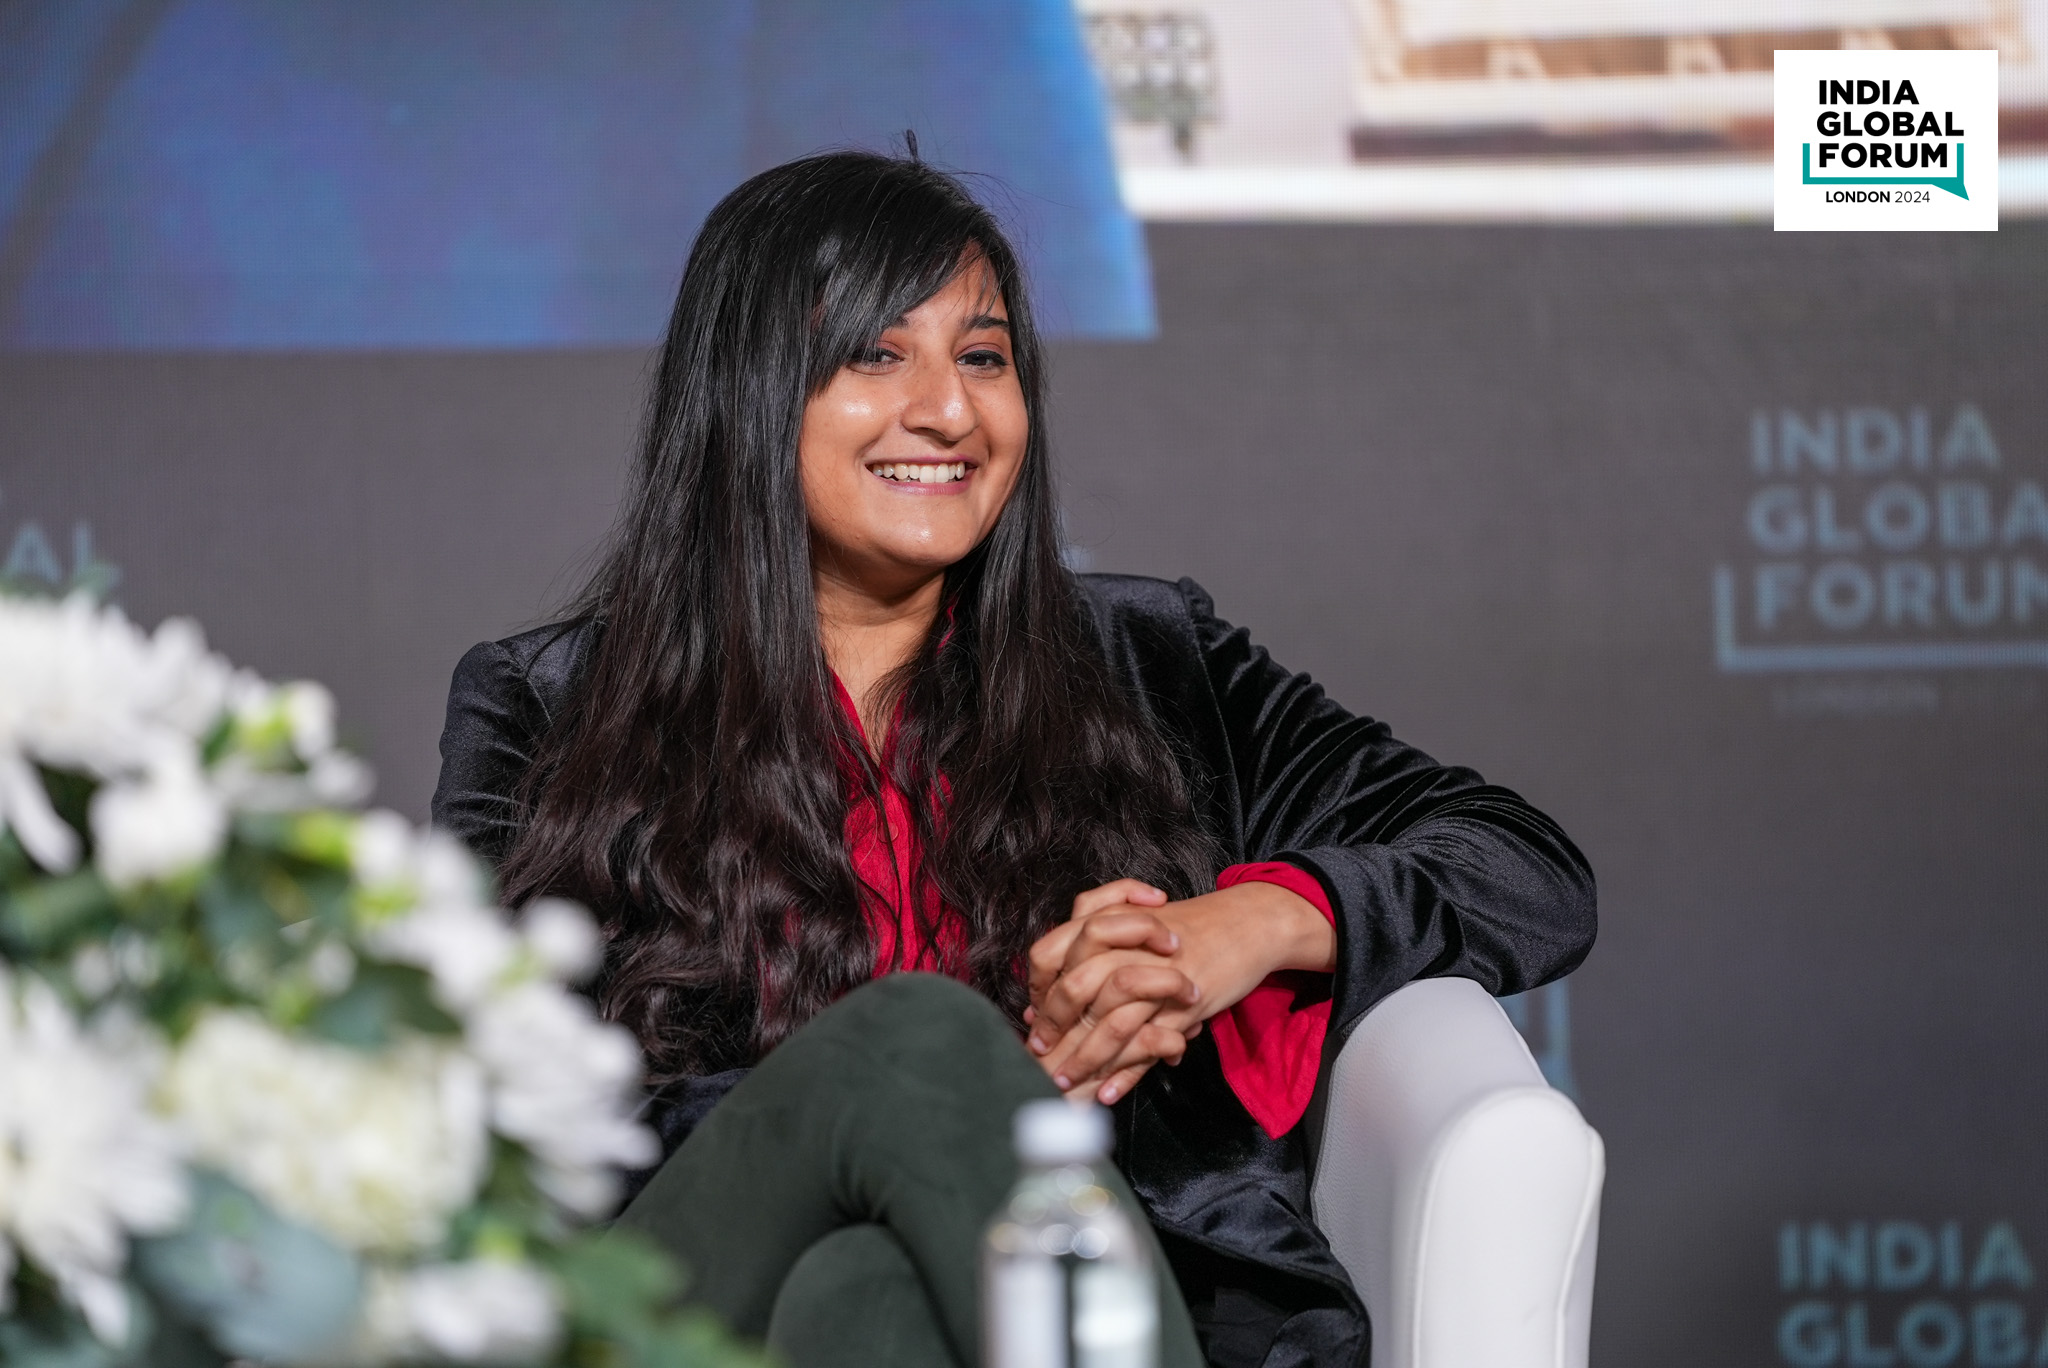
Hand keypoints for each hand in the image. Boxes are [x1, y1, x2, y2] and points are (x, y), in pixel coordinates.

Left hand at [1025, 877, 1334, 1103]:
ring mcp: (1157, 977)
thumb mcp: (1135, 923)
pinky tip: (1107, 1092)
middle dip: (1054, 1027)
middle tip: (1041, 1055)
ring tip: (1066, 1084)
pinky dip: (1126, 1072)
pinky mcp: (1184, 1004)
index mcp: (1109, 922)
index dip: (1036, 988)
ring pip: (1110, 1020)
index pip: (1051, 952)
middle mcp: (1127, 947)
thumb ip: (1092, 948)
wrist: (1248, 922)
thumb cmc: (1190, 926)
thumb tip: (1045, 994)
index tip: (1032, 1018)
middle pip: (1075, 987)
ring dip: (1084, 1057)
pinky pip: (1148, 1042)